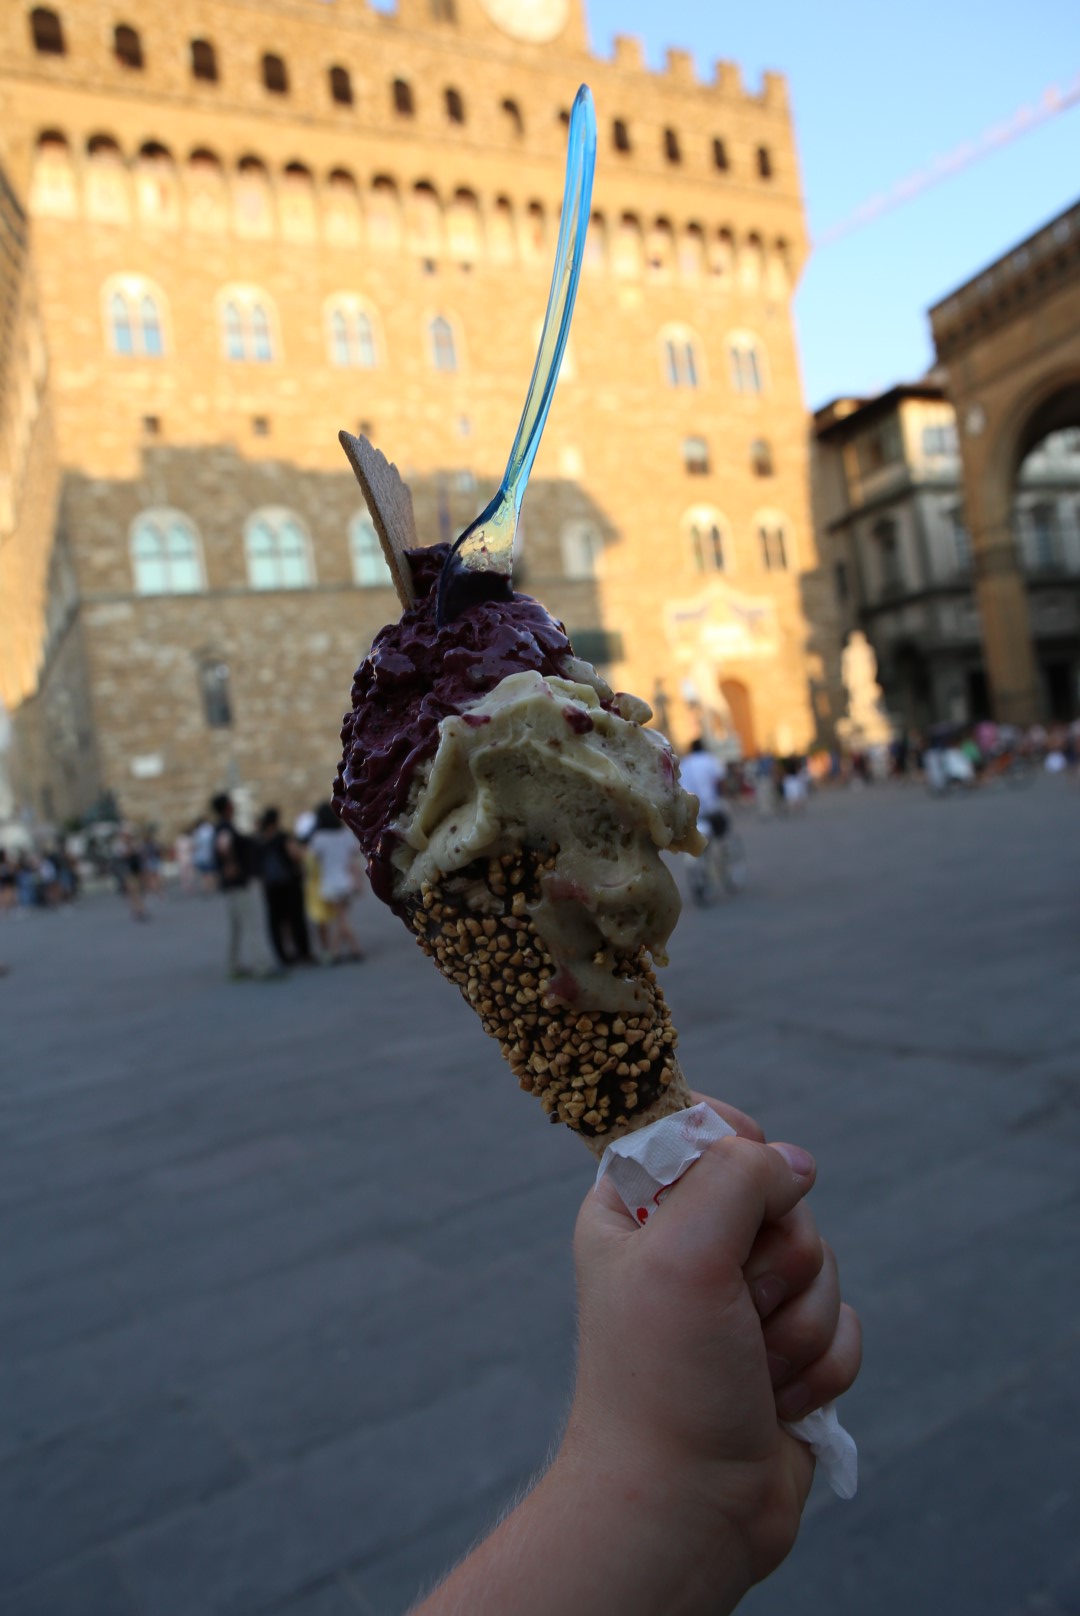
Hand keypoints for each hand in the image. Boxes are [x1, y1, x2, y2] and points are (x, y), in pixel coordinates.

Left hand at [559, 1096, 860, 1597]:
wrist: (687, 1509)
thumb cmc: (665, 1380)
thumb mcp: (682, 1250)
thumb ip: (739, 1175)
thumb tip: (796, 1164)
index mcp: (636, 1208)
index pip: (696, 1124)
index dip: (733, 1139)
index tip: (740, 1169)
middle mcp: (687, 1245)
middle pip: (779, 1194)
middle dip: (777, 1262)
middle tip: (736, 1309)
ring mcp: (740, 1300)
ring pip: (821, 1259)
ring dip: (799, 1323)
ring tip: (751, 1369)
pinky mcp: (784, 1348)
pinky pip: (845, 1319)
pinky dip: (822, 1364)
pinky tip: (778, 1401)